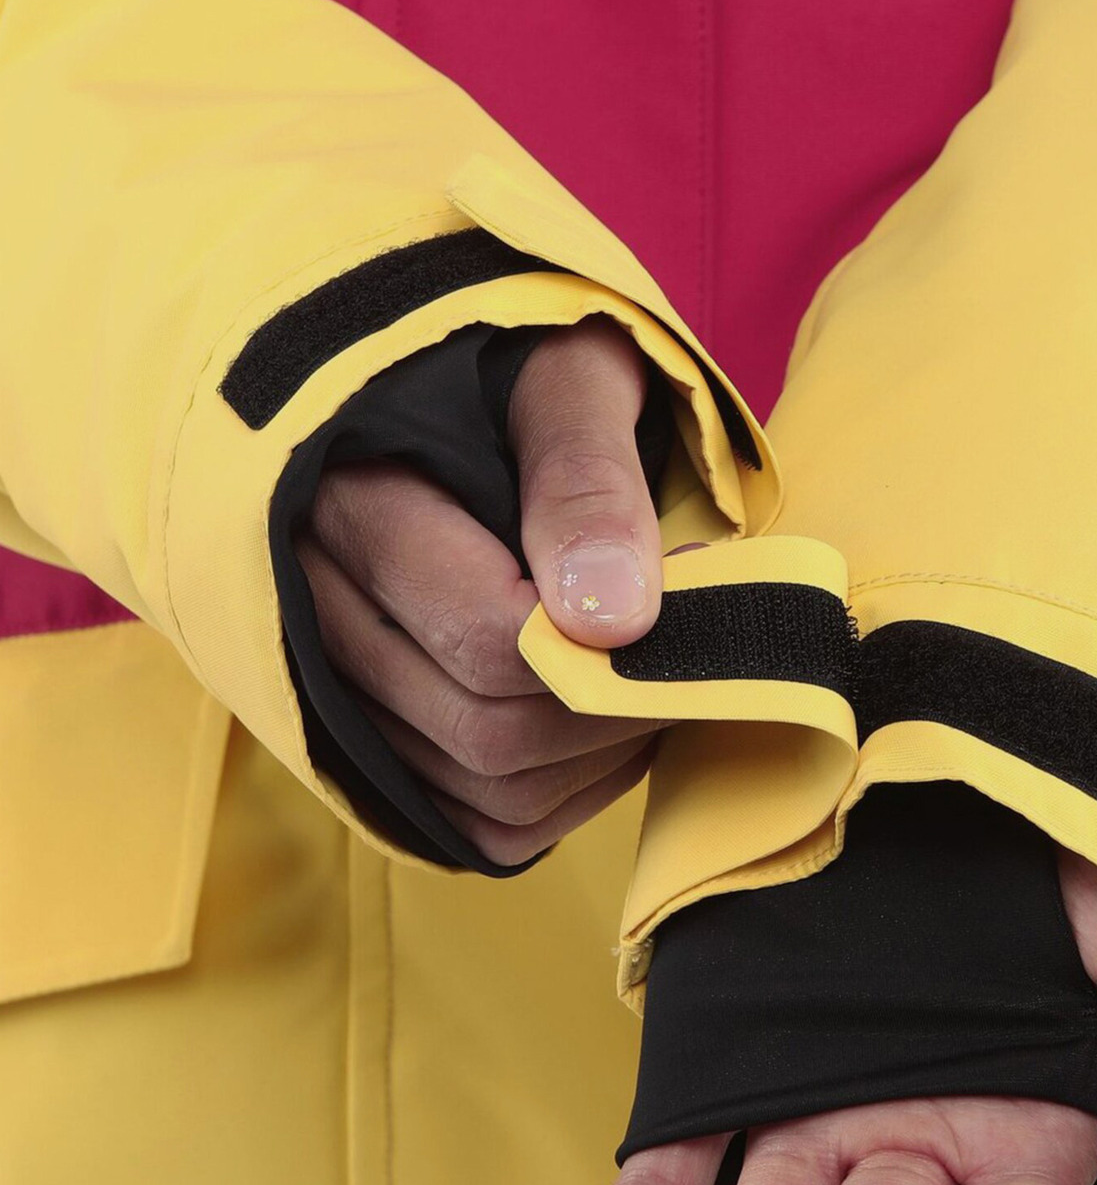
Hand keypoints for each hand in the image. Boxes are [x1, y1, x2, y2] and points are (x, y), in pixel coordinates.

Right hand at [296, 317, 670, 861]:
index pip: (487, 636)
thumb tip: (615, 620)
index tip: (693, 595)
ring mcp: (331, 681)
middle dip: (617, 706)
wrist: (467, 381)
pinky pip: (476, 821)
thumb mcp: (569, 375)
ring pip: (484, 787)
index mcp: (350, 497)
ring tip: (656, 676)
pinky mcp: (371, 737)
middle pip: (486, 727)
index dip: (611, 646)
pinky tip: (607, 726)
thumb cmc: (527, 363)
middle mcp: (313, 603)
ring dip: (598, 757)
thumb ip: (588, 480)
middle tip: (696, 649)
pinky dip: (565, 796)